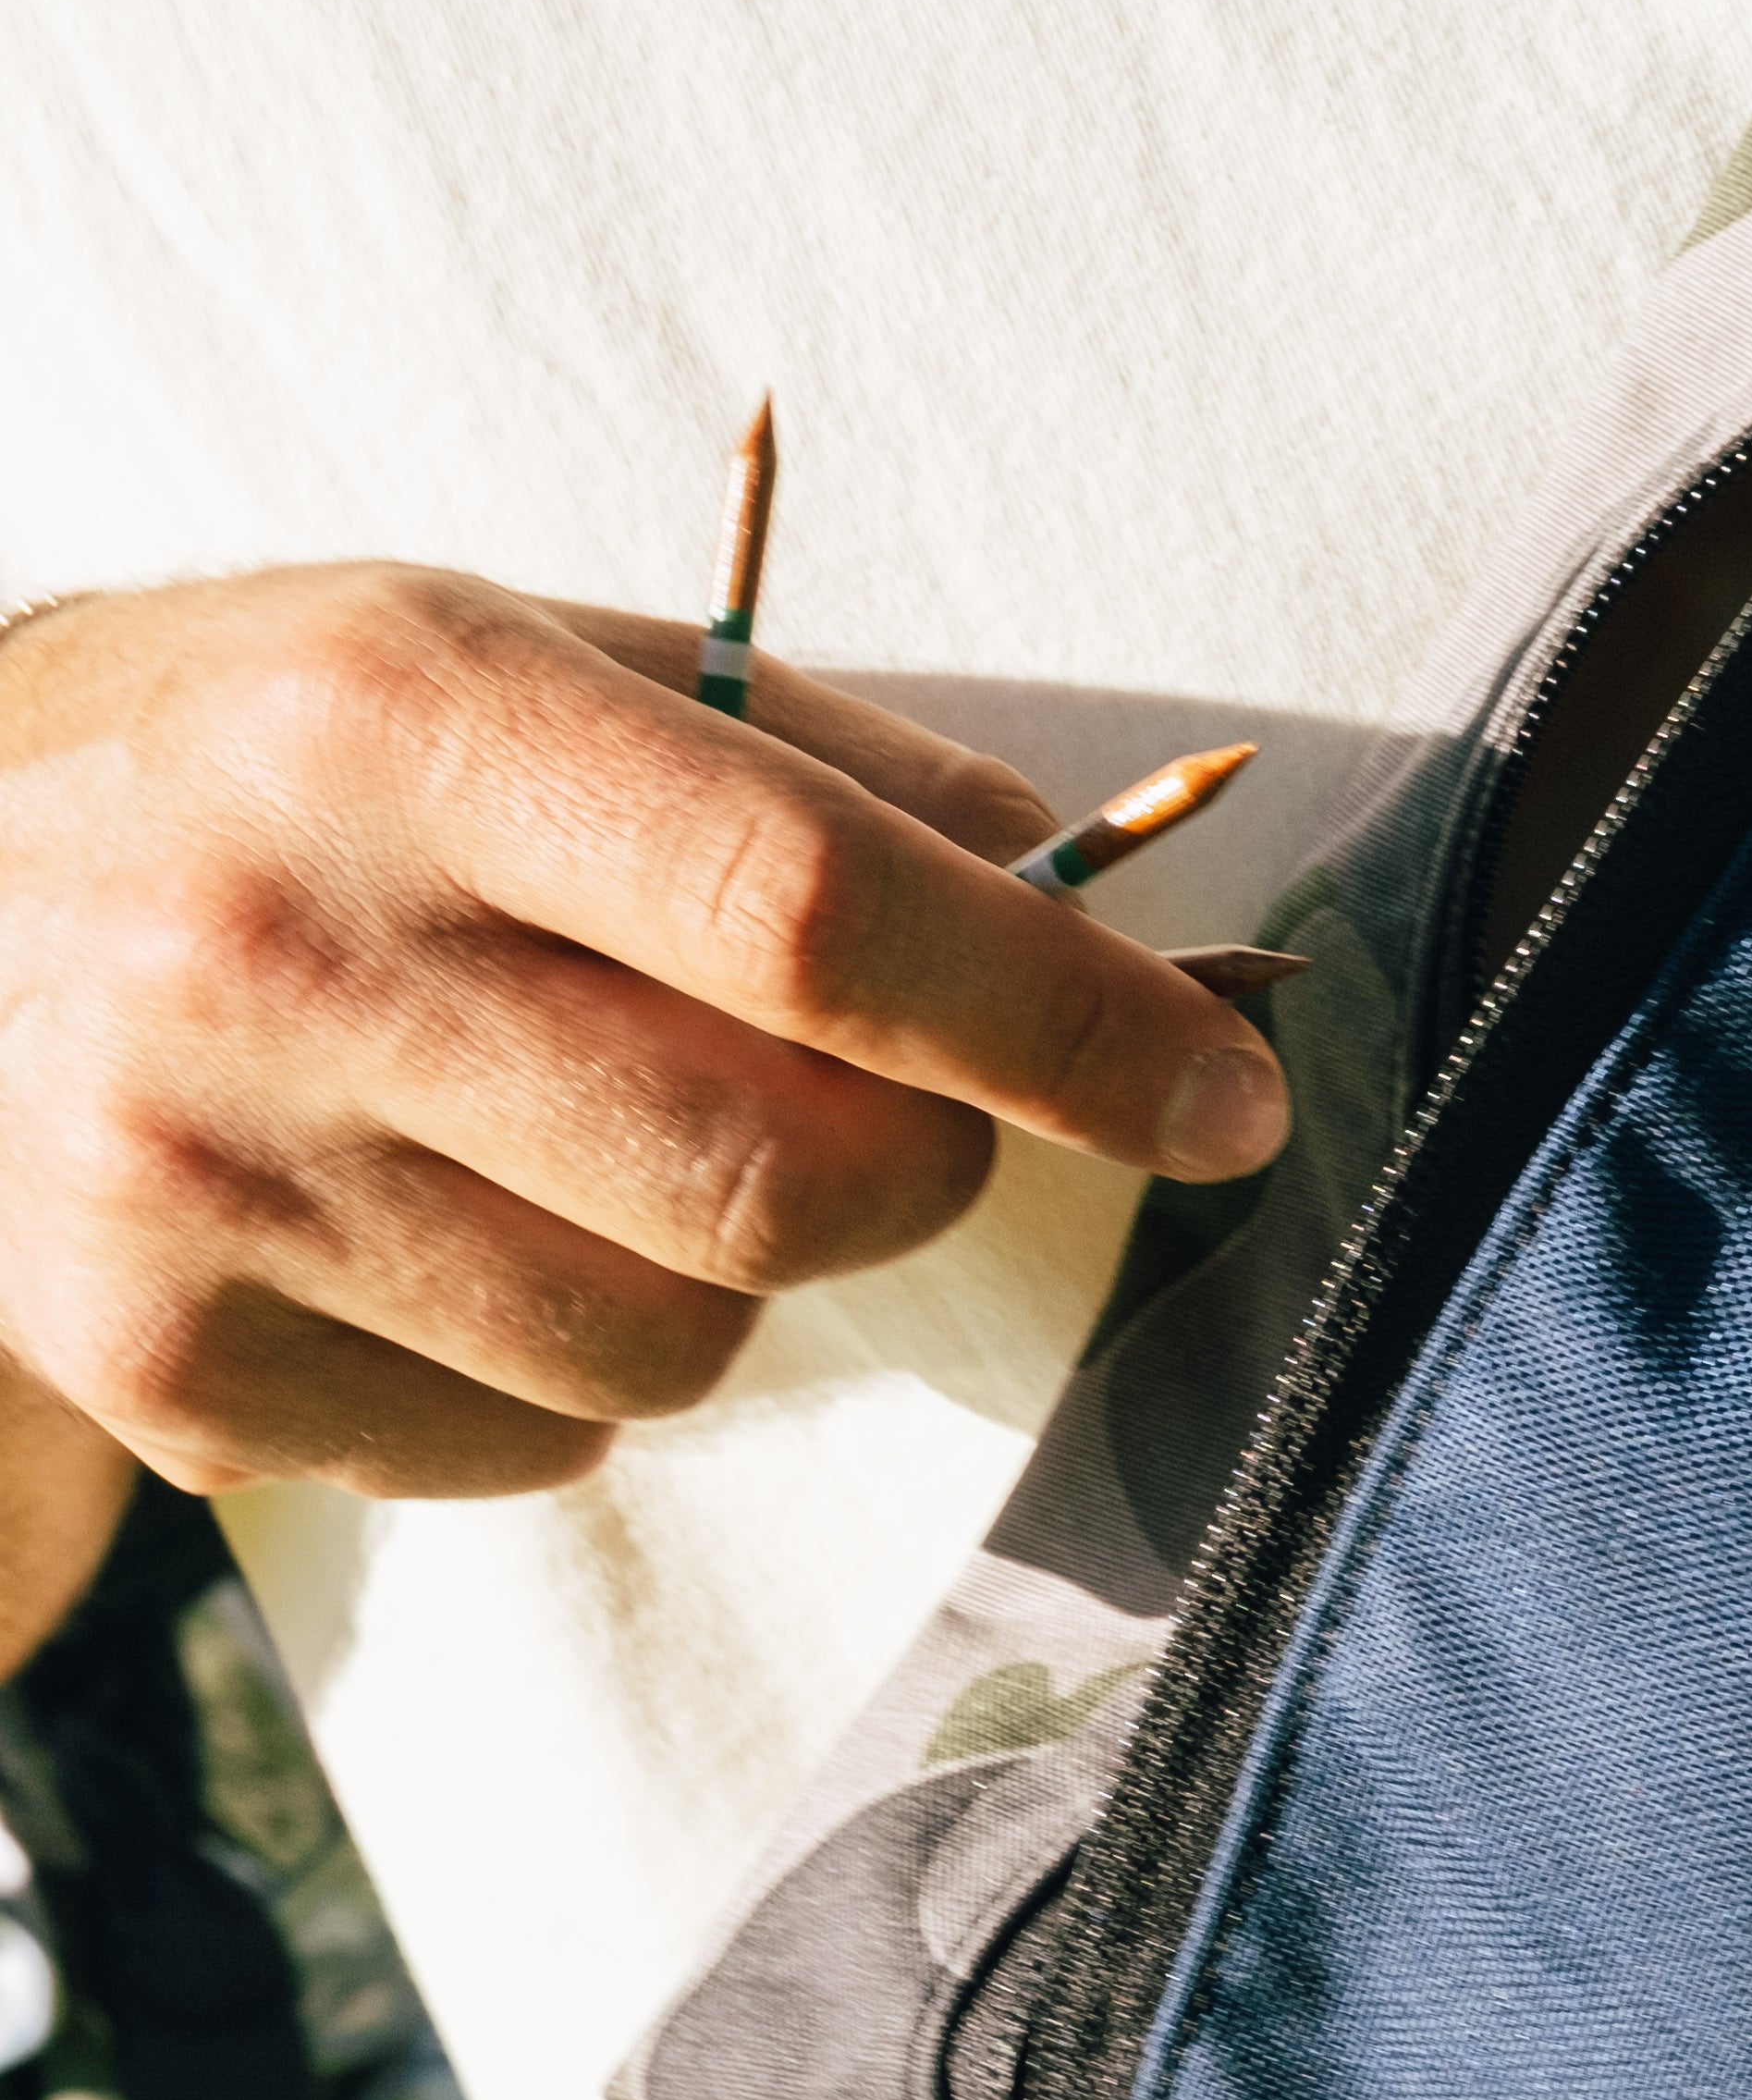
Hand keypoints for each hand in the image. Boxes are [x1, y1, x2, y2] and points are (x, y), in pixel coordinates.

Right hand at [0, 562, 1289, 1499]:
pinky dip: (567, 1370)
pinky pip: (538, 1448)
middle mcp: (284, 951)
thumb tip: (1092, 895)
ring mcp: (205, 1182)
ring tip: (597, 1143)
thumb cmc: (262, 758)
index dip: (1065, 1025)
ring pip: (678, 1351)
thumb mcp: (494, 651)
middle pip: (779, 1182)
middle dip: (921, 1170)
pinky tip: (447, 1229)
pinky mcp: (173, 1366)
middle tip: (887, 1107)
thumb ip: (806, 766)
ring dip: (733, 1279)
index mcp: (404, 717)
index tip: (1230, 1095)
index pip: (815, 915)